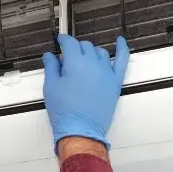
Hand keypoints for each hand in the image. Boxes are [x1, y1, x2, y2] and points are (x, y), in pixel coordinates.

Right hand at [42, 35, 128, 150]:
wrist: (80, 131)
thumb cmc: (65, 112)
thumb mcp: (51, 87)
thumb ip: (51, 67)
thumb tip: (50, 56)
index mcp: (75, 63)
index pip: (70, 43)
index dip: (63, 40)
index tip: (60, 40)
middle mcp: (92, 64)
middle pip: (85, 46)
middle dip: (75, 48)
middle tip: (68, 57)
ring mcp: (106, 73)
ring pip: (100, 52)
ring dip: (91, 52)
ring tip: (84, 60)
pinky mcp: (115, 82)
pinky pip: (122, 60)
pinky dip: (122, 49)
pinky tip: (120, 42)